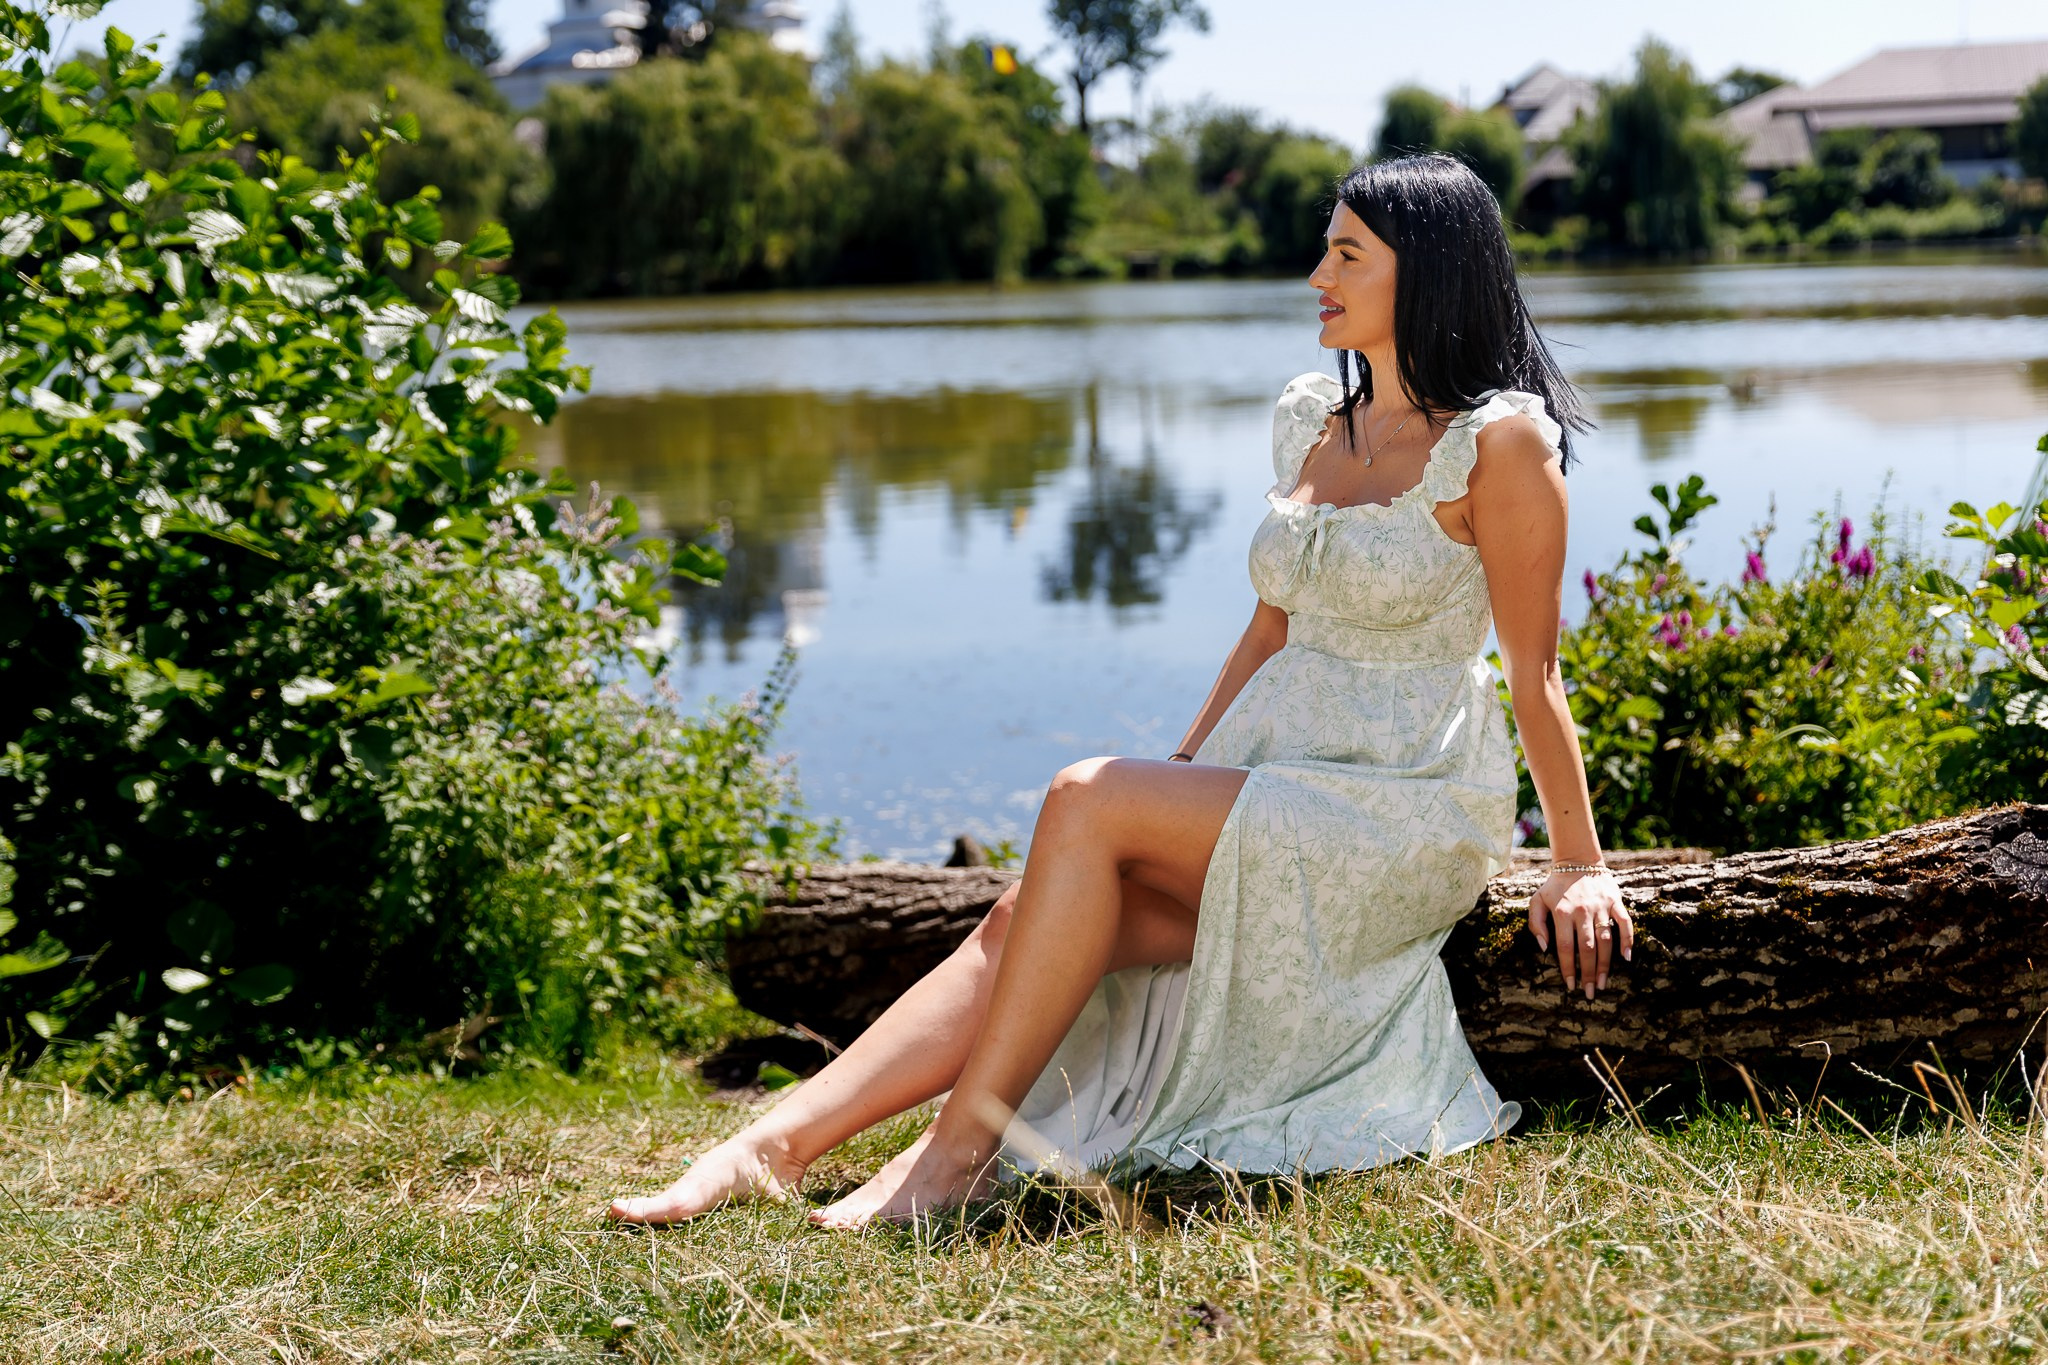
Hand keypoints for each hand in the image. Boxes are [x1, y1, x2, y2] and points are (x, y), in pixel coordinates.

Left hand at [1526, 868, 1631, 999]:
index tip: (1571, 986)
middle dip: (1588, 973)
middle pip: (1587, 948)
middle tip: (1589, 993)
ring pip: (1605, 940)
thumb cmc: (1555, 886)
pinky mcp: (1615, 901)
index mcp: (1561, 913)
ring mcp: (1600, 906)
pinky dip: (1627, 939)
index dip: (1568, 968)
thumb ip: (1535, 924)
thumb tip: (1544, 948)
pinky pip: (1625, 922)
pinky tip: (1626, 958)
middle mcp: (1582, 911)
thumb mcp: (1537, 900)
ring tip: (1602, 983)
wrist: (1577, 861)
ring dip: (1605, 964)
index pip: (1565, 947)